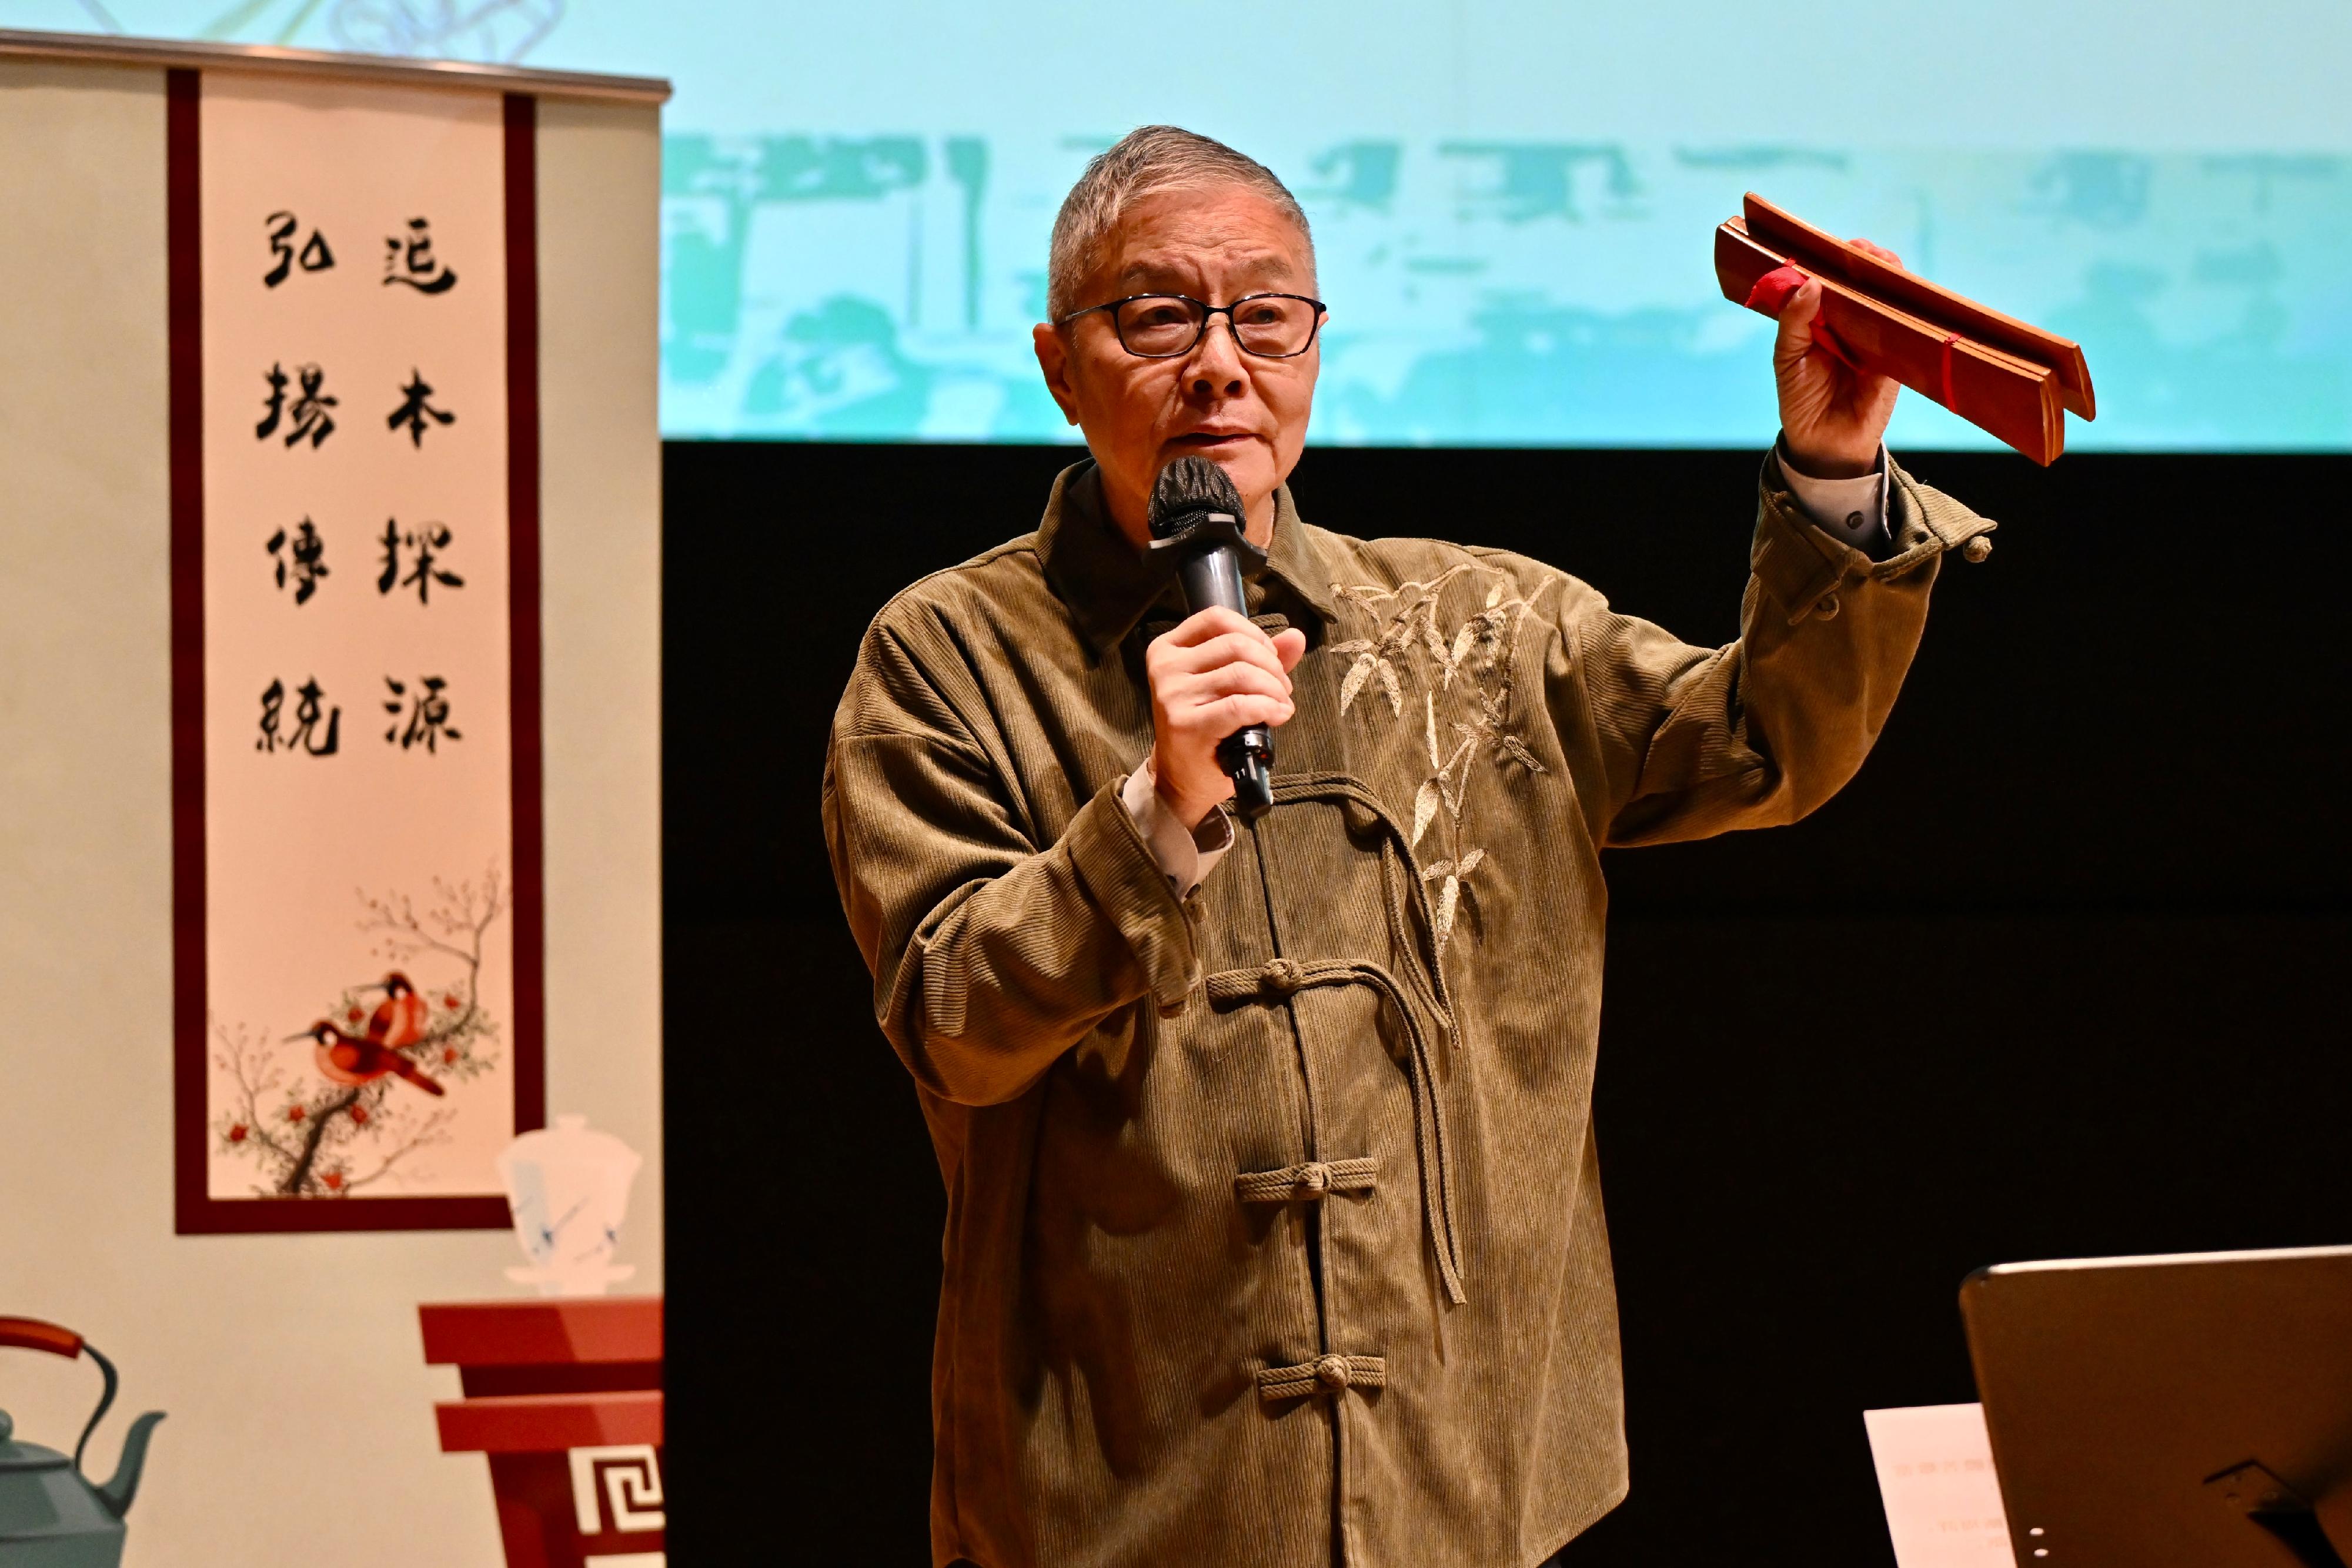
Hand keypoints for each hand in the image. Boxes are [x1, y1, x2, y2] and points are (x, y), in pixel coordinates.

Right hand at [1145, 606, 1307, 828]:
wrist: (1182, 777)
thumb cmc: (1207, 727)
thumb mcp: (1227, 685)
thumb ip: (1259, 658)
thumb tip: (1295, 636)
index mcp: (1169, 648)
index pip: (1217, 618)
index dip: (1254, 633)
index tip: (1270, 658)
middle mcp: (1165, 667)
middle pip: (1235, 645)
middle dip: (1271, 666)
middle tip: (1282, 689)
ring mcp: (1172, 695)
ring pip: (1241, 673)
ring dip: (1273, 689)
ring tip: (1280, 705)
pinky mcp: (1185, 724)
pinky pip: (1240, 705)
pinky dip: (1268, 707)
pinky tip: (1278, 716)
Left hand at [1775, 237, 1903, 478]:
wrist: (1824, 444)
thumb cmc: (1801, 399)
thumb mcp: (1787, 357)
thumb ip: (1794, 321)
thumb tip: (1811, 282)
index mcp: (1820, 319)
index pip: (1829, 279)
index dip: (1832, 259)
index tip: (1830, 244)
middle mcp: (1849, 322)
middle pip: (1861, 281)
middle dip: (1862, 259)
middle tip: (1859, 248)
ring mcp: (1874, 336)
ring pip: (1885, 296)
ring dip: (1886, 275)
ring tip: (1880, 260)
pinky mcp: (1896, 355)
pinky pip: (1904, 325)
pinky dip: (1904, 307)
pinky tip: (1900, 291)